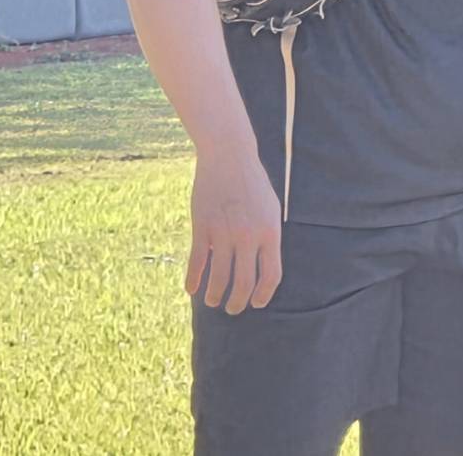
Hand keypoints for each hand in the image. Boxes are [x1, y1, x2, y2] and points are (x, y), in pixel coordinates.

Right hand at [186, 145, 282, 313]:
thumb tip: (264, 263)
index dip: (263, 295)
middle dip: (237, 303)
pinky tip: (191, 289)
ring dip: (215, 295)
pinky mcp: (203, 226)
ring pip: (219, 277)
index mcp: (270, 232)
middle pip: (244, 283)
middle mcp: (249, 236)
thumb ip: (268, 236)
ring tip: (212, 301)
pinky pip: (197, 261)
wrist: (229, 155)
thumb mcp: (270, 207)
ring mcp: (225, 232)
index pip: (271, 276)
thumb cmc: (252, 182)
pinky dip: (193, 279)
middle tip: (232, 308)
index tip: (256, 303)